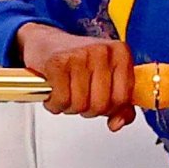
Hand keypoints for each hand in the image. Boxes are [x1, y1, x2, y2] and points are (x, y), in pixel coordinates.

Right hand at [17, 24, 135, 130]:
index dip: (108, 109)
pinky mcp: (57, 62)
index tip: (98, 100)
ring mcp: (79, 55)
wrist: (46, 43)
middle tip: (79, 98)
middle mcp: (102, 51)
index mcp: (120, 53)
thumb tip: (117, 123)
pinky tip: (54, 92)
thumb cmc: (77, 62)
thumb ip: (120, 104)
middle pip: (100, 105)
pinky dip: (54, 104)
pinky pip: (61, 100)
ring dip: (69, 107)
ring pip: (80, 105)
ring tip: (66, 93)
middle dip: (87, 109)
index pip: (122, 98)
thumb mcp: (106, 78)